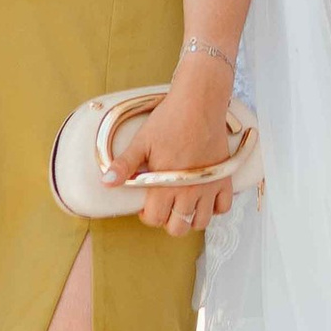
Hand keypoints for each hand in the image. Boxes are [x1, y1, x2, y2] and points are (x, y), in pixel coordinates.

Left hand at [107, 62, 237, 236]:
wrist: (199, 102)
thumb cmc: (169, 119)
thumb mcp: (141, 141)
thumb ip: (124, 165)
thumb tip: (106, 183)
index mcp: (166, 184)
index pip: (155, 219)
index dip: (147, 215)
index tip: (147, 205)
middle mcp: (190, 191)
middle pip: (178, 227)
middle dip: (168, 221)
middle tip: (164, 205)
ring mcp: (209, 186)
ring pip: (201, 222)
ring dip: (190, 218)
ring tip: (182, 203)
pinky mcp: (224, 178)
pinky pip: (224, 207)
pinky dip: (214, 208)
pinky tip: (203, 196)